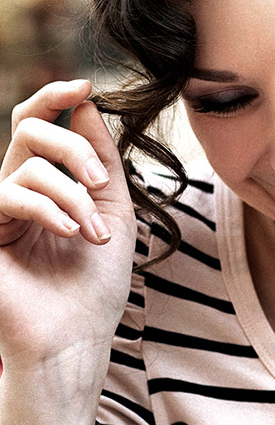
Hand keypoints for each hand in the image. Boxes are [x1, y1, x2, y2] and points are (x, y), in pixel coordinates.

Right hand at [0, 80, 136, 424]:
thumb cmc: (95, 287)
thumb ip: (103, 163)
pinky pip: (8, 193)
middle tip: (100, 185)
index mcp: (45, 187)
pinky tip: (72, 233)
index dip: (56, 99)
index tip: (86, 86)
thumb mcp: (114, 215)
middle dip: (73, 149)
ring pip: (28, 166)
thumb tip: (89, 105)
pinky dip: (49, 208)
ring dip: (75, 197)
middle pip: (29, 131)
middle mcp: (14, 192)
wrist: (77, 338)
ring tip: (96, 235)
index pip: (38, 128)